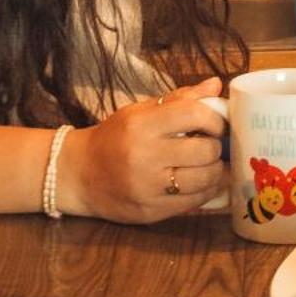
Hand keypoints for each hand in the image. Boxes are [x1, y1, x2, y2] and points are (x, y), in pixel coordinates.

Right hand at [60, 77, 229, 224]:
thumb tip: (215, 85)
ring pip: (205, 179)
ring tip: (210, 165)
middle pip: (205, 150)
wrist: (79, 174)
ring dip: (215, 171)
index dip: (215, 119)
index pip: (194, 114)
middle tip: (211, 146)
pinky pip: (194, 202)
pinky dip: (206, 191)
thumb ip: (179, 99)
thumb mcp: (140, 112)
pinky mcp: (151, 211)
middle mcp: (144, 156)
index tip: (216, 125)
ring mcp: (147, 187)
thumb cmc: (114, 138)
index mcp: (141, 124)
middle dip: (215, 147)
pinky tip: (202, 183)